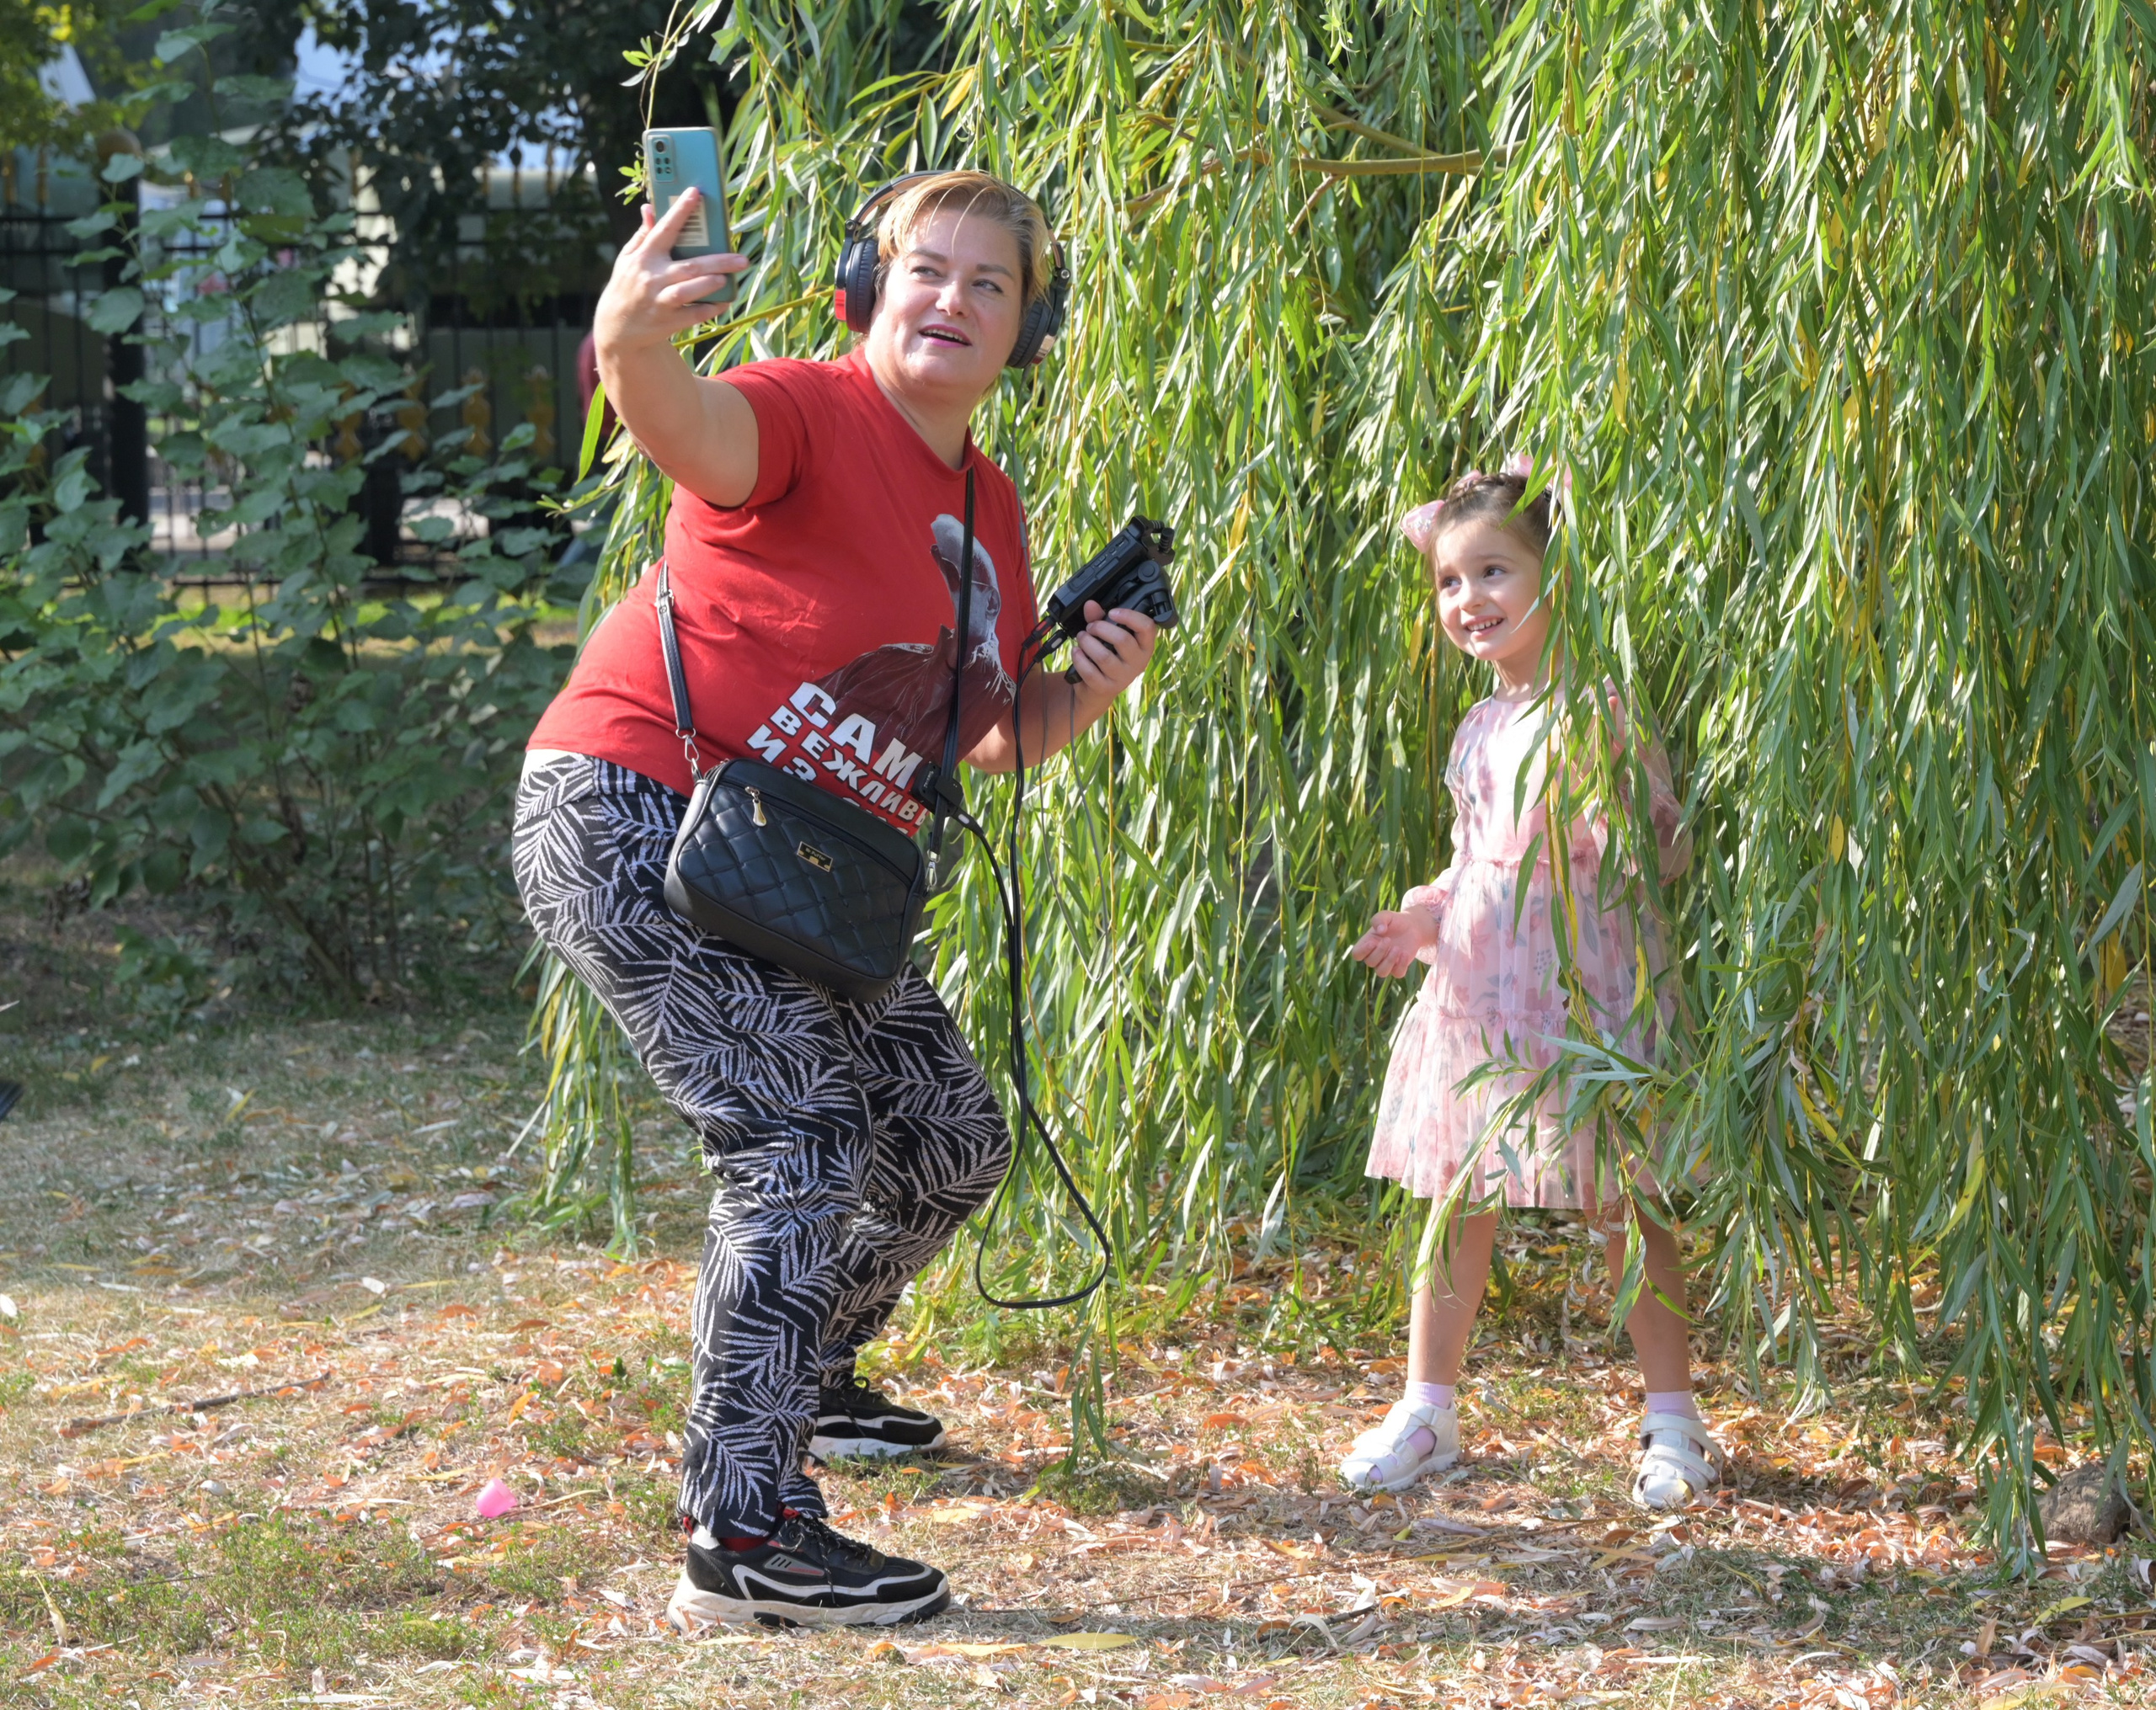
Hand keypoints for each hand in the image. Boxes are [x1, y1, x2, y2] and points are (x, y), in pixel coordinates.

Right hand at [592, 192, 749, 356]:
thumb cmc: (627, 286)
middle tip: (742, 259)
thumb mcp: (628, 259)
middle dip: (718, 261)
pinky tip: (724, 301)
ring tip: (727, 277)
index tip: (695, 193)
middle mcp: (652, 278)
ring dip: (711, 284)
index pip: (664, 229)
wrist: (617, 328)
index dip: (680, 210)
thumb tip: (649, 207)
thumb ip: (643, 235)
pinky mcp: (668, 322)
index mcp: (643, 257)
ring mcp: (660, 302)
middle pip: (690, 266)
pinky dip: (710, 308)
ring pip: (690, 291)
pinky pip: (694, 314)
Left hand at [1065, 601, 1158, 700]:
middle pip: (1122, 640)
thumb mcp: (1107, 636)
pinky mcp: (1107, 687)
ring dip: (1087, 642)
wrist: (1099, 688)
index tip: (1112, 612)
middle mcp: (1138, 662)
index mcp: (1144, 646)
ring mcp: (1123, 677)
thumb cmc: (1108, 656)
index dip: (1130, 616)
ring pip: (1104, 656)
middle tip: (1090, 627)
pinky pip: (1090, 672)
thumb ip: (1099, 618)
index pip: (1147, 627)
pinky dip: (1079, 658)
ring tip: (1082, 638)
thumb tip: (1090, 605)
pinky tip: (1077, 652)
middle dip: (1100, 628)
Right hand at [1349, 909, 1438, 977]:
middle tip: (1389, 939)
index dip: (1363, 951)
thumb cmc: (1395, 921)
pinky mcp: (1399, 967)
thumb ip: (1379, 919)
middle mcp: (1375, 956)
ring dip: (1389, 961)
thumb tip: (1379, 930)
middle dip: (1380, 951)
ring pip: (1381, 972)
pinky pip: (1398, 974)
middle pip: (1370, 962)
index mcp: (1367, 944)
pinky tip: (1405, 954)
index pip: (1357, 954)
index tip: (1373, 941)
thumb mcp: (1386, 915)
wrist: (1412, 926)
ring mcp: (1386, 963)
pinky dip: (1401, 965)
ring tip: (1397, 948)